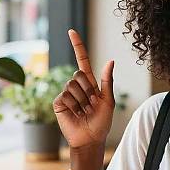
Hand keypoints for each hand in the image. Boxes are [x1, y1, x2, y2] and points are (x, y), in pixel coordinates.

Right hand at [53, 28, 114, 149]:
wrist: (90, 138)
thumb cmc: (101, 122)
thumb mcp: (108, 101)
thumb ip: (107, 81)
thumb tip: (111, 60)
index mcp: (90, 84)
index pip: (82, 61)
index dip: (77, 46)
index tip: (71, 31)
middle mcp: (76, 86)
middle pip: (79, 73)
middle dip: (88, 90)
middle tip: (91, 105)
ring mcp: (66, 93)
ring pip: (73, 85)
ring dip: (82, 100)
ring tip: (84, 111)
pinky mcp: (58, 102)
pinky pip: (65, 95)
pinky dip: (73, 106)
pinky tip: (75, 114)